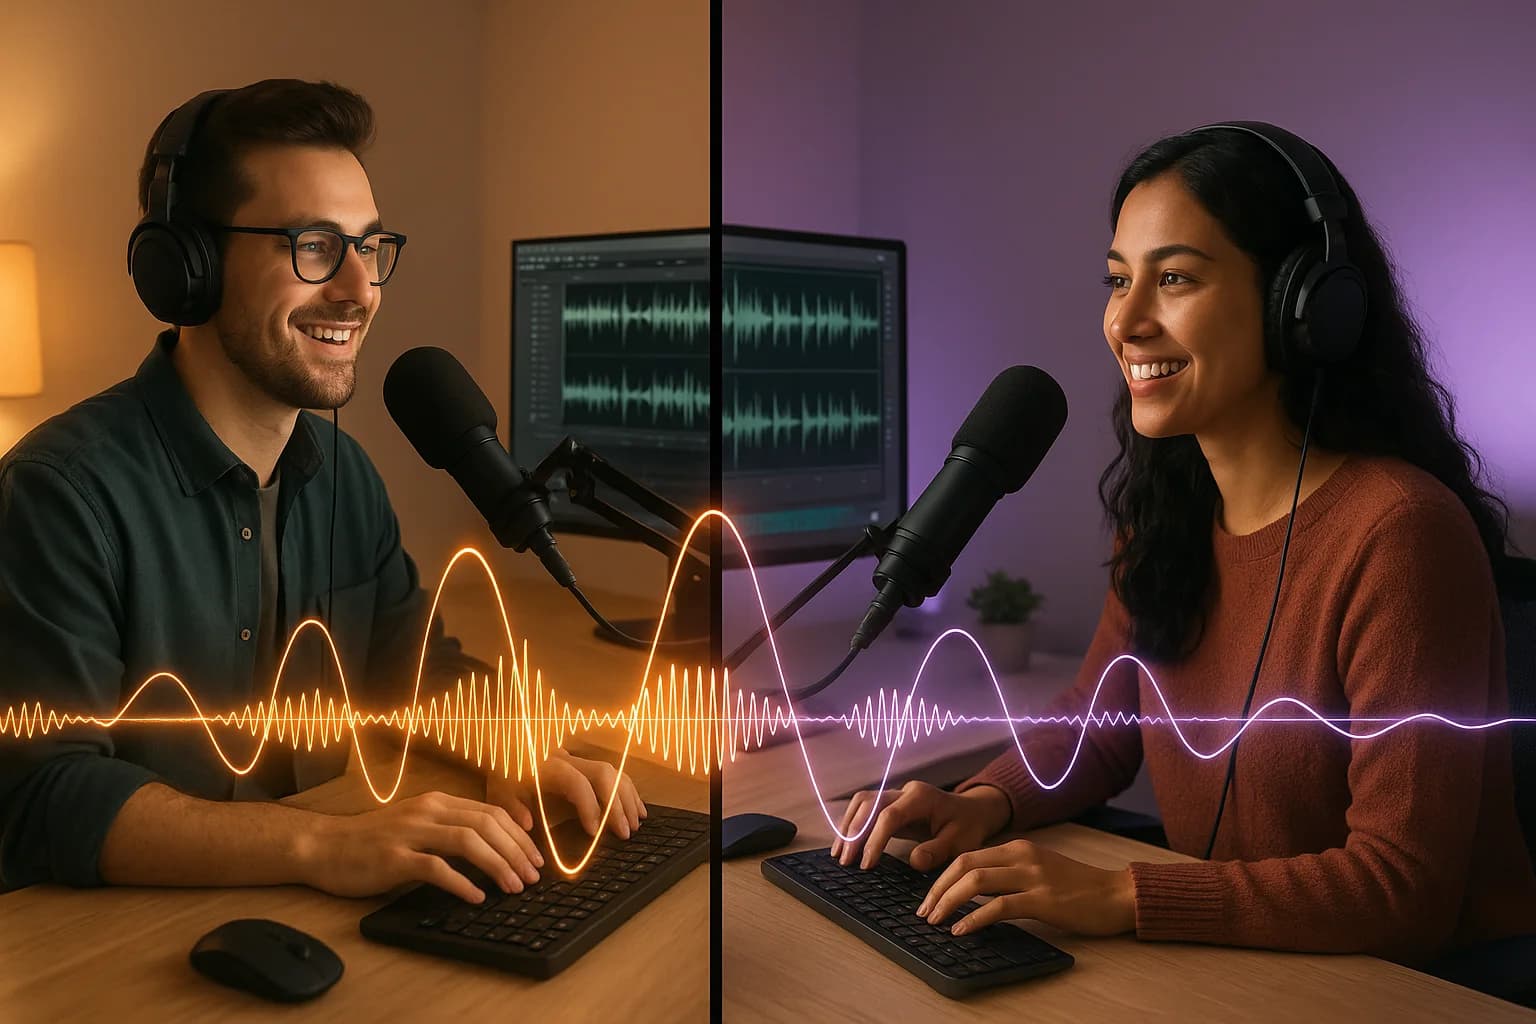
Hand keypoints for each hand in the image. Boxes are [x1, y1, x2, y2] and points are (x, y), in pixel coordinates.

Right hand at [300, 790, 544, 903]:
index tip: (536, 857)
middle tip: (533, 876)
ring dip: (497, 866)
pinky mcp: (394, 857)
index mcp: (438, 802)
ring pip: (468, 842)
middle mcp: (428, 812)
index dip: (519, 835)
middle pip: (487, 825)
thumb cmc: (371, 841)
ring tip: (514, 887)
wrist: (323, 846)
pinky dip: (461, 883)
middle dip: (516, 851)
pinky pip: (436, 868)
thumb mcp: (417, 825)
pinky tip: (477, 897)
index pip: (491, 812)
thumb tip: (492, 849)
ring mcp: (410, 832)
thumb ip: (449, 829)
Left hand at [485, 747, 646, 839]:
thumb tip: (529, 824)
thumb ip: (512, 807)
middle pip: (604, 774)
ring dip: (627, 798)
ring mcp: (581, 761)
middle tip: (625, 832)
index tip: (594, 832)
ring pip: (614, 772)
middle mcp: (569, 760)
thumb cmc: (504, 774)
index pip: (578, 783)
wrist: (505, 750)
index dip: (589, 806)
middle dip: (617, 804)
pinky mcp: (587, 766)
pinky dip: (628, 791)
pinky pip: (615, 773)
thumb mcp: (499, 790)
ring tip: (635, 824)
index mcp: (549, 766)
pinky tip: (637, 810)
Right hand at [830, 780, 1011, 870]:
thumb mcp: (961, 842)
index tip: (867, 864)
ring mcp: (896, 796)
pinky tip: (846, 845)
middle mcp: (905, 792)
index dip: (875, 839)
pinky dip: (852, 825)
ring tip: (839, 855)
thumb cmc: (967, 827)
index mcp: (922, 797)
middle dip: (854, 832)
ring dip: (848, 827)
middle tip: (845, 861)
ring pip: (862, 803)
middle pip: (869, 804)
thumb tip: (913, 861)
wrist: (972, 812)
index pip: (889, 815)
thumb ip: (938, 851)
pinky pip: (865, 810)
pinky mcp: (890, 805)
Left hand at [917, 838, 1135, 937]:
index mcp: (1017, 847)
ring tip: (936, 921)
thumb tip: (973, 889)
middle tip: (924, 911)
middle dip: (937, 889)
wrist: (1116, 894)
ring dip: (949, 902)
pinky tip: (962, 930)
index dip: (941, 877)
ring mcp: (1032, 877)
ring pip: (976, 882)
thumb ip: (1008, 873)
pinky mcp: (1043, 900)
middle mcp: (1021, 856)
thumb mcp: (1038, 870)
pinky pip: (999, 907)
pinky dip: (974, 918)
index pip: (966, 856)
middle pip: (964, 865)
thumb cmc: (1078, 887)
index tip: (929, 898)